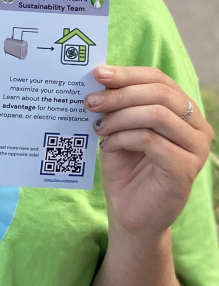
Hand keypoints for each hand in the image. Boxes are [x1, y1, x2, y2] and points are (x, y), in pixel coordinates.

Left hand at [85, 66, 212, 240]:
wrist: (130, 211)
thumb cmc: (125, 167)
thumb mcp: (118, 129)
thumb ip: (115, 105)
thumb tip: (98, 77)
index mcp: (183, 110)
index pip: (159, 79)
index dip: (128, 74)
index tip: (98, 74)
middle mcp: (196, 126)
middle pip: (159, 94)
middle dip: (119, 95)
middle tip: (90, 102)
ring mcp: (196, 148)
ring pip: (157, 115)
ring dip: (120, 118)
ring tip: (99, 129)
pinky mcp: (186, 168)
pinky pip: (151, 141)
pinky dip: (123, 139)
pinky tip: (108, 147)